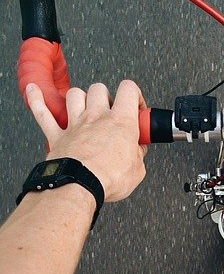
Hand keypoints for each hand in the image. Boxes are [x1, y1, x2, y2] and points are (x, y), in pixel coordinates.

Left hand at [25, 80, 147, 201]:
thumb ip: (138, 156)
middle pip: (99, 89)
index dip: (135, 96)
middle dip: (106, 97)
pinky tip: (34, 90)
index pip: (129, 90)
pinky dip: (37, 100)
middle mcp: (97, 117)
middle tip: (110, 112)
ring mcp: (75, 124)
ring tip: (85, 106)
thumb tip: (138, 152)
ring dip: (80, 97)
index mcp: (121, 122)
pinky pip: (42, 112)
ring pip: (75, 94)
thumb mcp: (137, 170)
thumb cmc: (108, 178)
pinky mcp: (57, 136)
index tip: (136, 109)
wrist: (80, 185)